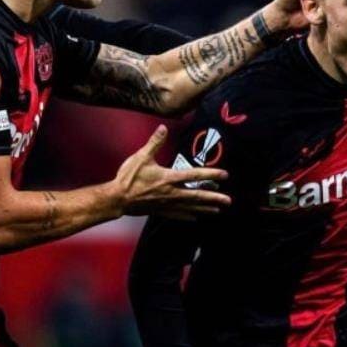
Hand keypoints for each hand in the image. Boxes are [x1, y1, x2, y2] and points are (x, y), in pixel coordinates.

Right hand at [113, 126, 230, 216]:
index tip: (225, 175)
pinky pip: (178, 214)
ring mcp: (166, 203)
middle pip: (197, 195)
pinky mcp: (160, 210)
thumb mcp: (141, 157)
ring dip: (205, 208)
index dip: (211, 174)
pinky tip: (196, 218)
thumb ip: (154, 143)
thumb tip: (163, 128)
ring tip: (218, 210)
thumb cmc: (128, 178)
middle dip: (214, 198)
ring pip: (190, 207)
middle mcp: (171, 192)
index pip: (194, 175)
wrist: (117, 199)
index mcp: (168, 178)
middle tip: (228, 201)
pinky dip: (188, 216)